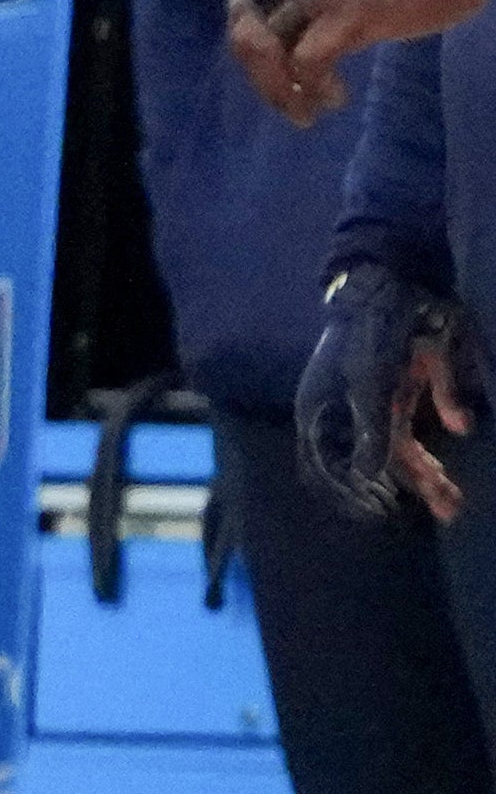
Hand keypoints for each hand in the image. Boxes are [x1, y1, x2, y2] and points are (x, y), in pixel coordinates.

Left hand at [233, 0, 493, 122]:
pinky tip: (334, 96)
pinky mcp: (349, 16)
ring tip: (306, 110)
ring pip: (265, 49)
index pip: (244, 8)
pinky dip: (313, 87)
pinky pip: (307, 62)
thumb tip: (314, 27)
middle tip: (288, 102)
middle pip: (245, 32)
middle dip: (260, 76)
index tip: (274, 72)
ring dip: (280, 90)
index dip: (251, 48)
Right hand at [300, 259, 474, 518]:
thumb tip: (370, 476)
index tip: (389, 513)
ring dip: (433, 471)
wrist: (391, 280)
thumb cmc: (368, 334)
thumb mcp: (369, 384)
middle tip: (449, 512)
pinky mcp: (411, 379)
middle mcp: (355, 411)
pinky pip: (431, 408)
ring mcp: (384, 396)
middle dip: (414, 488)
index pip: (339, 467)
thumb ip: (373, 431)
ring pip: (408, 446)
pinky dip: (448, 415)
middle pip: (381, 462)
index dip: (362, 493)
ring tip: (457, 498)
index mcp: (330, 414)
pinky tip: (462, 428)